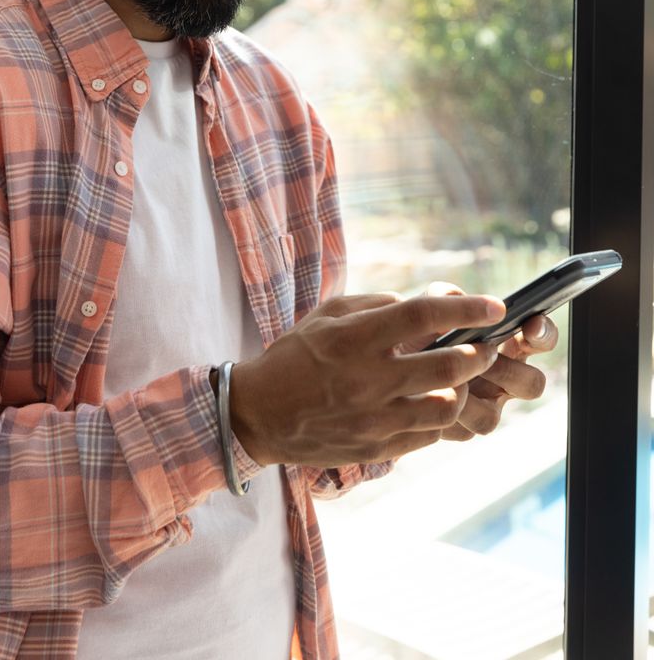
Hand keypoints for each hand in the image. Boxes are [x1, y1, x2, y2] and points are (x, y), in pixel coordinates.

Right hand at [228, 290, 505, 467]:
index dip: (466, 309)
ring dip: (465, 388)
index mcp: (355, 338)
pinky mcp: (378, 449)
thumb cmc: (296, 355)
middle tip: (489, 345)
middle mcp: (369, 380)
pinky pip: (429, 434)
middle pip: (450, 365)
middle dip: (482, 352)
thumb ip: (379, 305)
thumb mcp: (329, 315)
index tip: (495, 307)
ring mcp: (375, 419)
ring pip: (448, 406)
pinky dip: (440, 414)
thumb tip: (426, 305)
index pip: (424, 316)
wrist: (259, 415)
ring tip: (462, 377)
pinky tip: (435, 399)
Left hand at [420, 282, 557, 441]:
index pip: (539, 336)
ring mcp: (485, 405)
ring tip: (447, 378)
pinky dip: (446, 410)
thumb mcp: (427, 308)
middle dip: (508, 371)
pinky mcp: (463, 427)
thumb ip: (443, 298)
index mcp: (505, 341)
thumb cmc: (417, 331)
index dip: (543, 333)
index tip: (530, 326)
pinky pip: (464, 427)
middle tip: (483, 358)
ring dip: (469, 396)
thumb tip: (460, 301)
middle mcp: (502, 375)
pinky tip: (426, 396)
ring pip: (493, 414)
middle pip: (532, 384)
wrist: (386, 366)